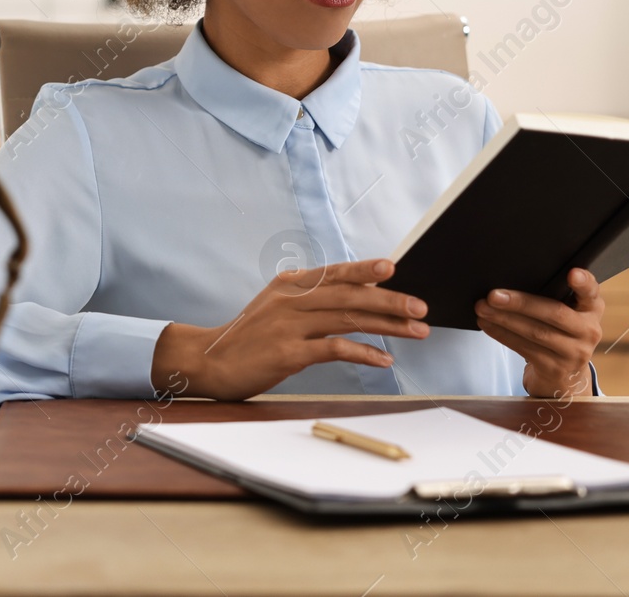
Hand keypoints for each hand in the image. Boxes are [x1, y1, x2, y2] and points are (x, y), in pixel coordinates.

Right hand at [149, 258, 430, 400]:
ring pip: (348, 319)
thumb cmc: (246, 338)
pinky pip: (334, 349)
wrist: (208, 360)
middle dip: (389, 300)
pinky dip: (363, 353)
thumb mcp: (274, 307)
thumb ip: (306, 299)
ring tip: (415, 330)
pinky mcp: (288, 353)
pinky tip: (383, 360)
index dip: (364, 269)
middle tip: (420, 307)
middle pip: (349, 295)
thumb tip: (349, 295)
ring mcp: (289, 325)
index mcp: (289, 285)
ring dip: (386, 325)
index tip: (392, 267)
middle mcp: (291, 300)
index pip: (334, 273)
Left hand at [475, 267, 603, 398]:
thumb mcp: (567, 313)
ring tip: (483, 309)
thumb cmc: (559, 332)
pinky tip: (487, 325)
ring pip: (536, 333)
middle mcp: (588, 330)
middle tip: (493, 295)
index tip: (572, 273)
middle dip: (521, 303)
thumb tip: (512, 276)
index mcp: (591, 309)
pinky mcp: (555, 368)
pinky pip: (525, 348)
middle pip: (554, 313)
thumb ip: (554, 295)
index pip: (591, 292)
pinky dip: (502, 335)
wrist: (565, 375)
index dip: (584, 282)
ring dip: (504, 320)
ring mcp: (574, 353)